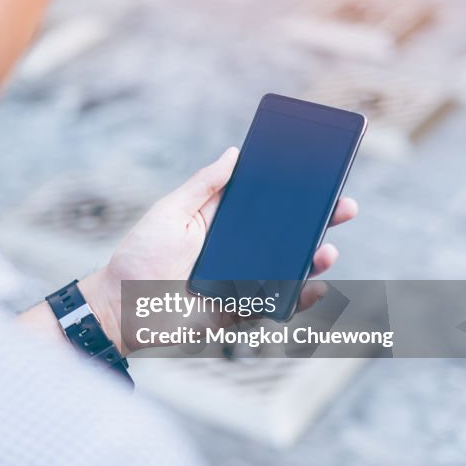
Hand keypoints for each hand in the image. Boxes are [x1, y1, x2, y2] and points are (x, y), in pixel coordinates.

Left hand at [80, 147, 358, 350]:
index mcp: (220, 223)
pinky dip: (300, 298)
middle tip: (345, 207)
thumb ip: (204, 186)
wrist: (121, 308)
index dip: (293, 193)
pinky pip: (277, 305)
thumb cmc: (139, 257)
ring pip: (289, 269)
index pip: (265, 205)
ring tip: (326, 249)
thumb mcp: (170, 212)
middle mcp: (236, 251)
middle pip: (285, 235)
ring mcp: (241, 282)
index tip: (322, 177)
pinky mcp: (240, 311)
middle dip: (318, 222)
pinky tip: (314, 286)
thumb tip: (234, 154)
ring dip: (314, 259)